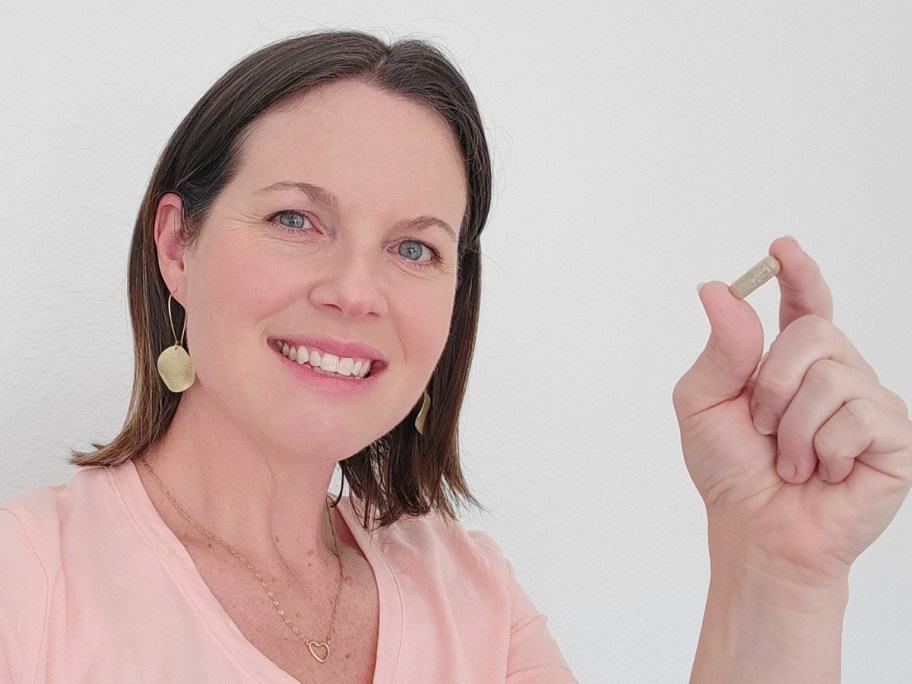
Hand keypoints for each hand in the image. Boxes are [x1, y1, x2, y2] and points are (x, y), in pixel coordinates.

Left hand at [673, 236, 911, 581]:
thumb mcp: (703, 403)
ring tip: (790, 459)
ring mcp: (868, 401)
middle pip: (814, 331)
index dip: (798, 273)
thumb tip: (716, 289)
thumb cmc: (730, 469)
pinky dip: (822, 449)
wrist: (757, 531)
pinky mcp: (893, 436)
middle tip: (761, 425)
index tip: (782, 247)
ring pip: (832, 377)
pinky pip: (856, 416)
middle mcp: (835, 372)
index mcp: (789, 360)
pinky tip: (824, 472)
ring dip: (791, 426)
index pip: (802, 303)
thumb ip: (720, 348)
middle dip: (772, 382)